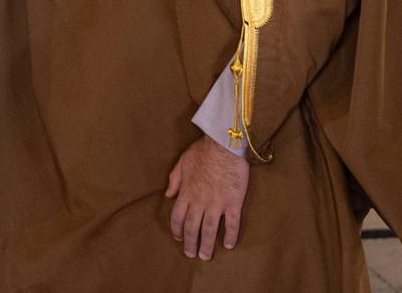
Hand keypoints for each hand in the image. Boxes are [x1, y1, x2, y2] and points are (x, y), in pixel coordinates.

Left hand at [165, 136, 248, 259]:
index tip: (179, 238)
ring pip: (209, 230)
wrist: (224, 144)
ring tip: (205, 256)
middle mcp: (200, 201)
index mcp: (186, 192)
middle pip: (192, 228)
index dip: (177, 230)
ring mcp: (216, 203)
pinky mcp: (233, 202)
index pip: (177, 217)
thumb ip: (174, 180)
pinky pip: (232, 224)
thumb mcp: (182, 162)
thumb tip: (168, 194)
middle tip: (191, 255)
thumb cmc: (203, 151)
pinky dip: (230, 235)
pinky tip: (228, 245)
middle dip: (190, 243)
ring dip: (206, 245)